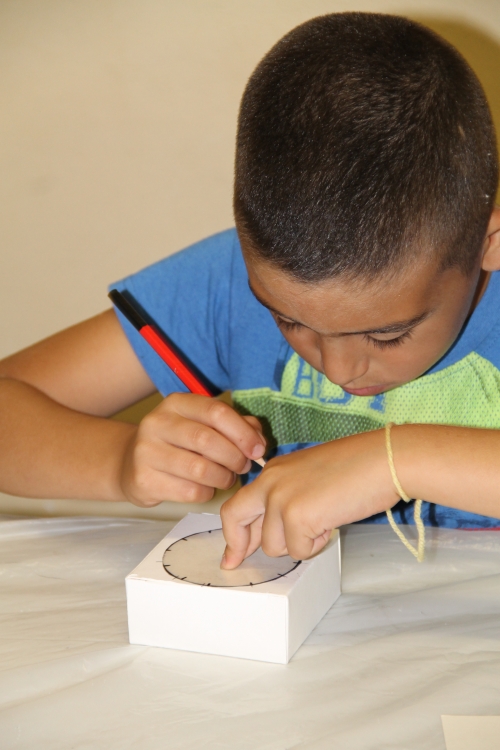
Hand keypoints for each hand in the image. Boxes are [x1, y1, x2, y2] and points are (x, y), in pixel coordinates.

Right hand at [120, 393, 265, 506]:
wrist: (130, 464)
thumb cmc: (178, 443)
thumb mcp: (202, 425)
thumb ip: (234, 426)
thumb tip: (259, 439)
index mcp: (176, 403)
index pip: (216, 412)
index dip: (243, 432)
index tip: (258, 449)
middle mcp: (157, 423)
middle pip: (208, 440)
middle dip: (235, 457)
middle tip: (244, 466)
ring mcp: (147, 451)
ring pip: (200, 469)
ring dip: (224, 477)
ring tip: (227, 478)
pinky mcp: (143, 480)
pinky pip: (189, 491)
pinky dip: (207, 492)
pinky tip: (206, 488)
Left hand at [220, 429, 398, 567]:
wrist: (384, 459)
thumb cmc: (359, 468)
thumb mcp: (310, 479)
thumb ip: (286, 500)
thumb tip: (271, 533)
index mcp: (274, 471)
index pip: (240, 504)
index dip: (235, 532)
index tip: (232, 553)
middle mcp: (270, 482)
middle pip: (235, 518)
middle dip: (238, 545)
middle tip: (237, 562)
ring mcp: (281, 498)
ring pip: (274, 546)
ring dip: (299, 543)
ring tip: (325, 521)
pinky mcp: (296, 516)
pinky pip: (299, 551)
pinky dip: (317, 545)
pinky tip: (332, 523)